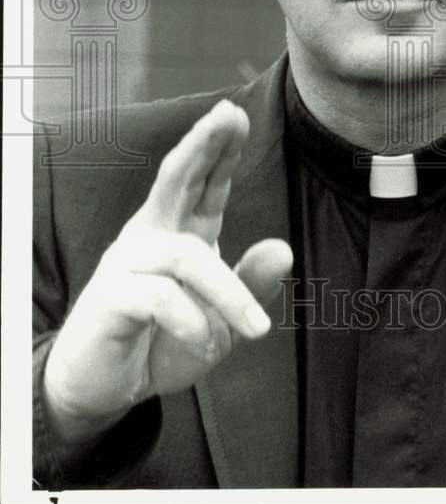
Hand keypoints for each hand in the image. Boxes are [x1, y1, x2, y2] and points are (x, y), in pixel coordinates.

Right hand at [42, 99, 292, 444]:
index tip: (235, 115)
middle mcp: (153, 236)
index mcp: (181, 232)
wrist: (105, 388)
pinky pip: (158, 296)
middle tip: (228, 115)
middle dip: (203, 145)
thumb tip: (283, 249)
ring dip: (227, 293)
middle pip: (176, 180)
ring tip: (255, 329)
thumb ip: (249, 284)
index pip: (203, 182)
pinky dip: (189, 320)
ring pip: (186, 256)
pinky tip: (203, 340)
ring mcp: (128, 263)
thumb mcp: (221, 319)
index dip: (219, 149)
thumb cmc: (164, 343)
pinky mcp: (110, 296)